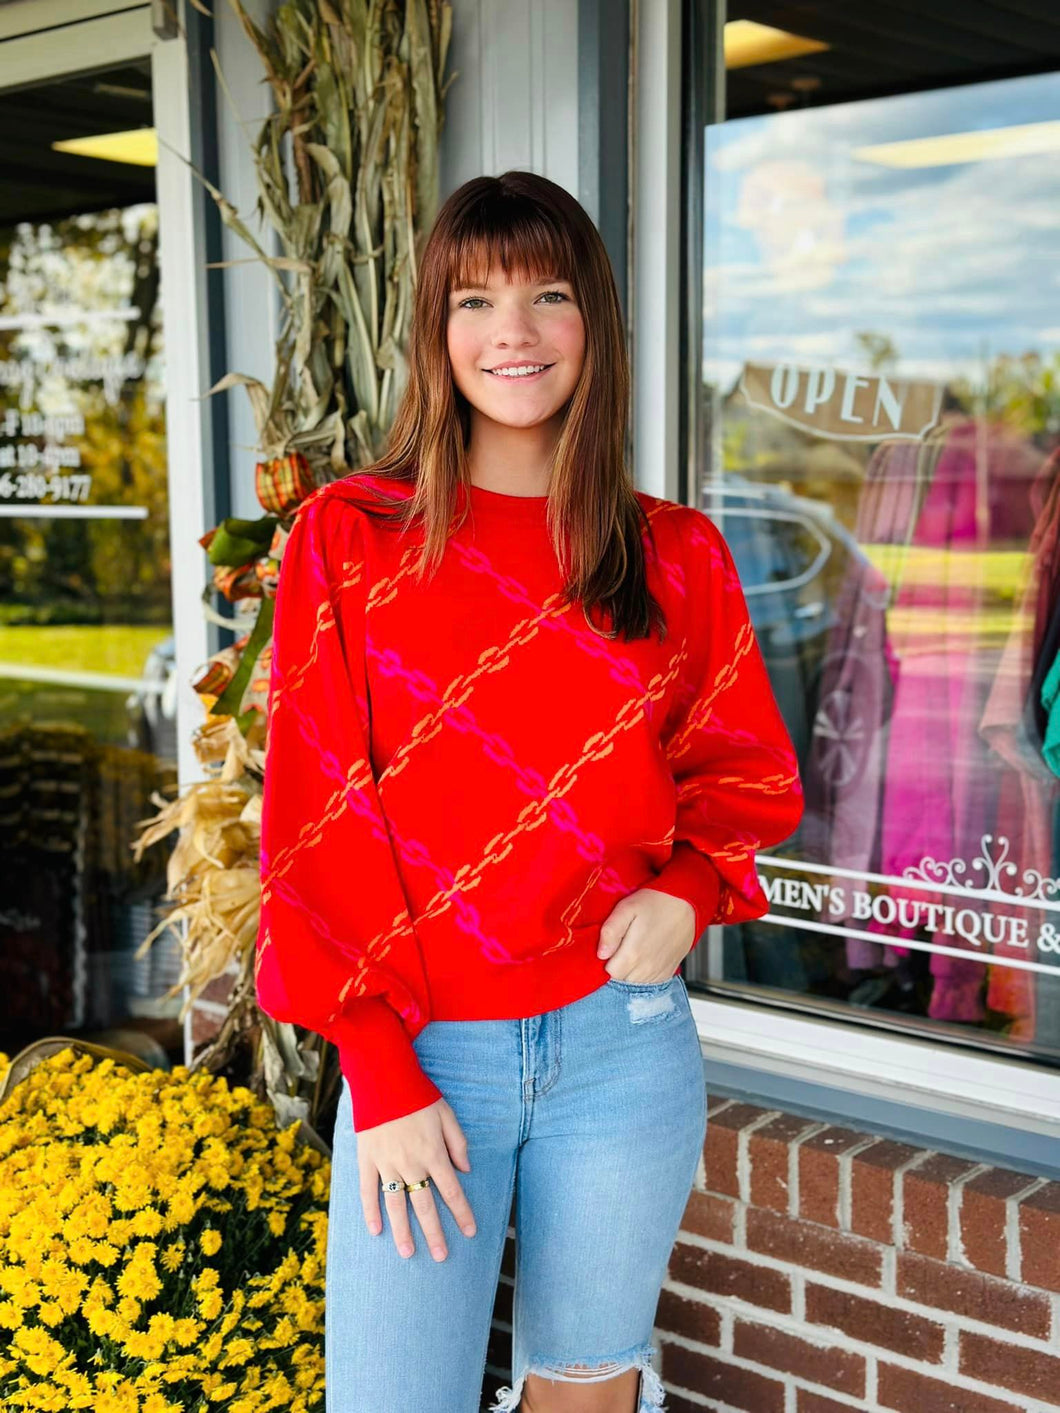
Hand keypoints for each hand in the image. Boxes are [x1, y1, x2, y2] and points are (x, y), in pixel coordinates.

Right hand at [357, 1097, 476, 1261]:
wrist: (384, 1079)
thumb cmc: (419, 1096)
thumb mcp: (447, 1114)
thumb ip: (458, 1143)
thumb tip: (465, 1170)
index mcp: (434, 1154)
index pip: (452, 1191)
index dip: (461, 1213)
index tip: (469, 1232)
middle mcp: (412, 1164)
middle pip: (425, 1205)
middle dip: (435, 1233)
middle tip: (442, 1256)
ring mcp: (387, 1164)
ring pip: (397, 1204)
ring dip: (403, 1231)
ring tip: (408, 1253)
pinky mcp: (367, 1160)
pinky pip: (368, 1191)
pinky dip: (370, 1212)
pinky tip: (375, 1231)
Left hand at [597, 887, 696, 982]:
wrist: (686, 903)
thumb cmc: (656, 902)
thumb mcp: (627, 908)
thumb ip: (610, 931)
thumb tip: (601, 954)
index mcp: (633, 954)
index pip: (608, 974)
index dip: (604, 962)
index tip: (608, 949)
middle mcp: (646, 968)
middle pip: (621, 981)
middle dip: (616, 968)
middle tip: (619, 948)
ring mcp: (658, 972)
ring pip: (635, 985)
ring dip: (629, 973)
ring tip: (632, 951)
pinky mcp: (668, 972)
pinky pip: (650, 984)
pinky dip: (643, 975)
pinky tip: (643, 958)